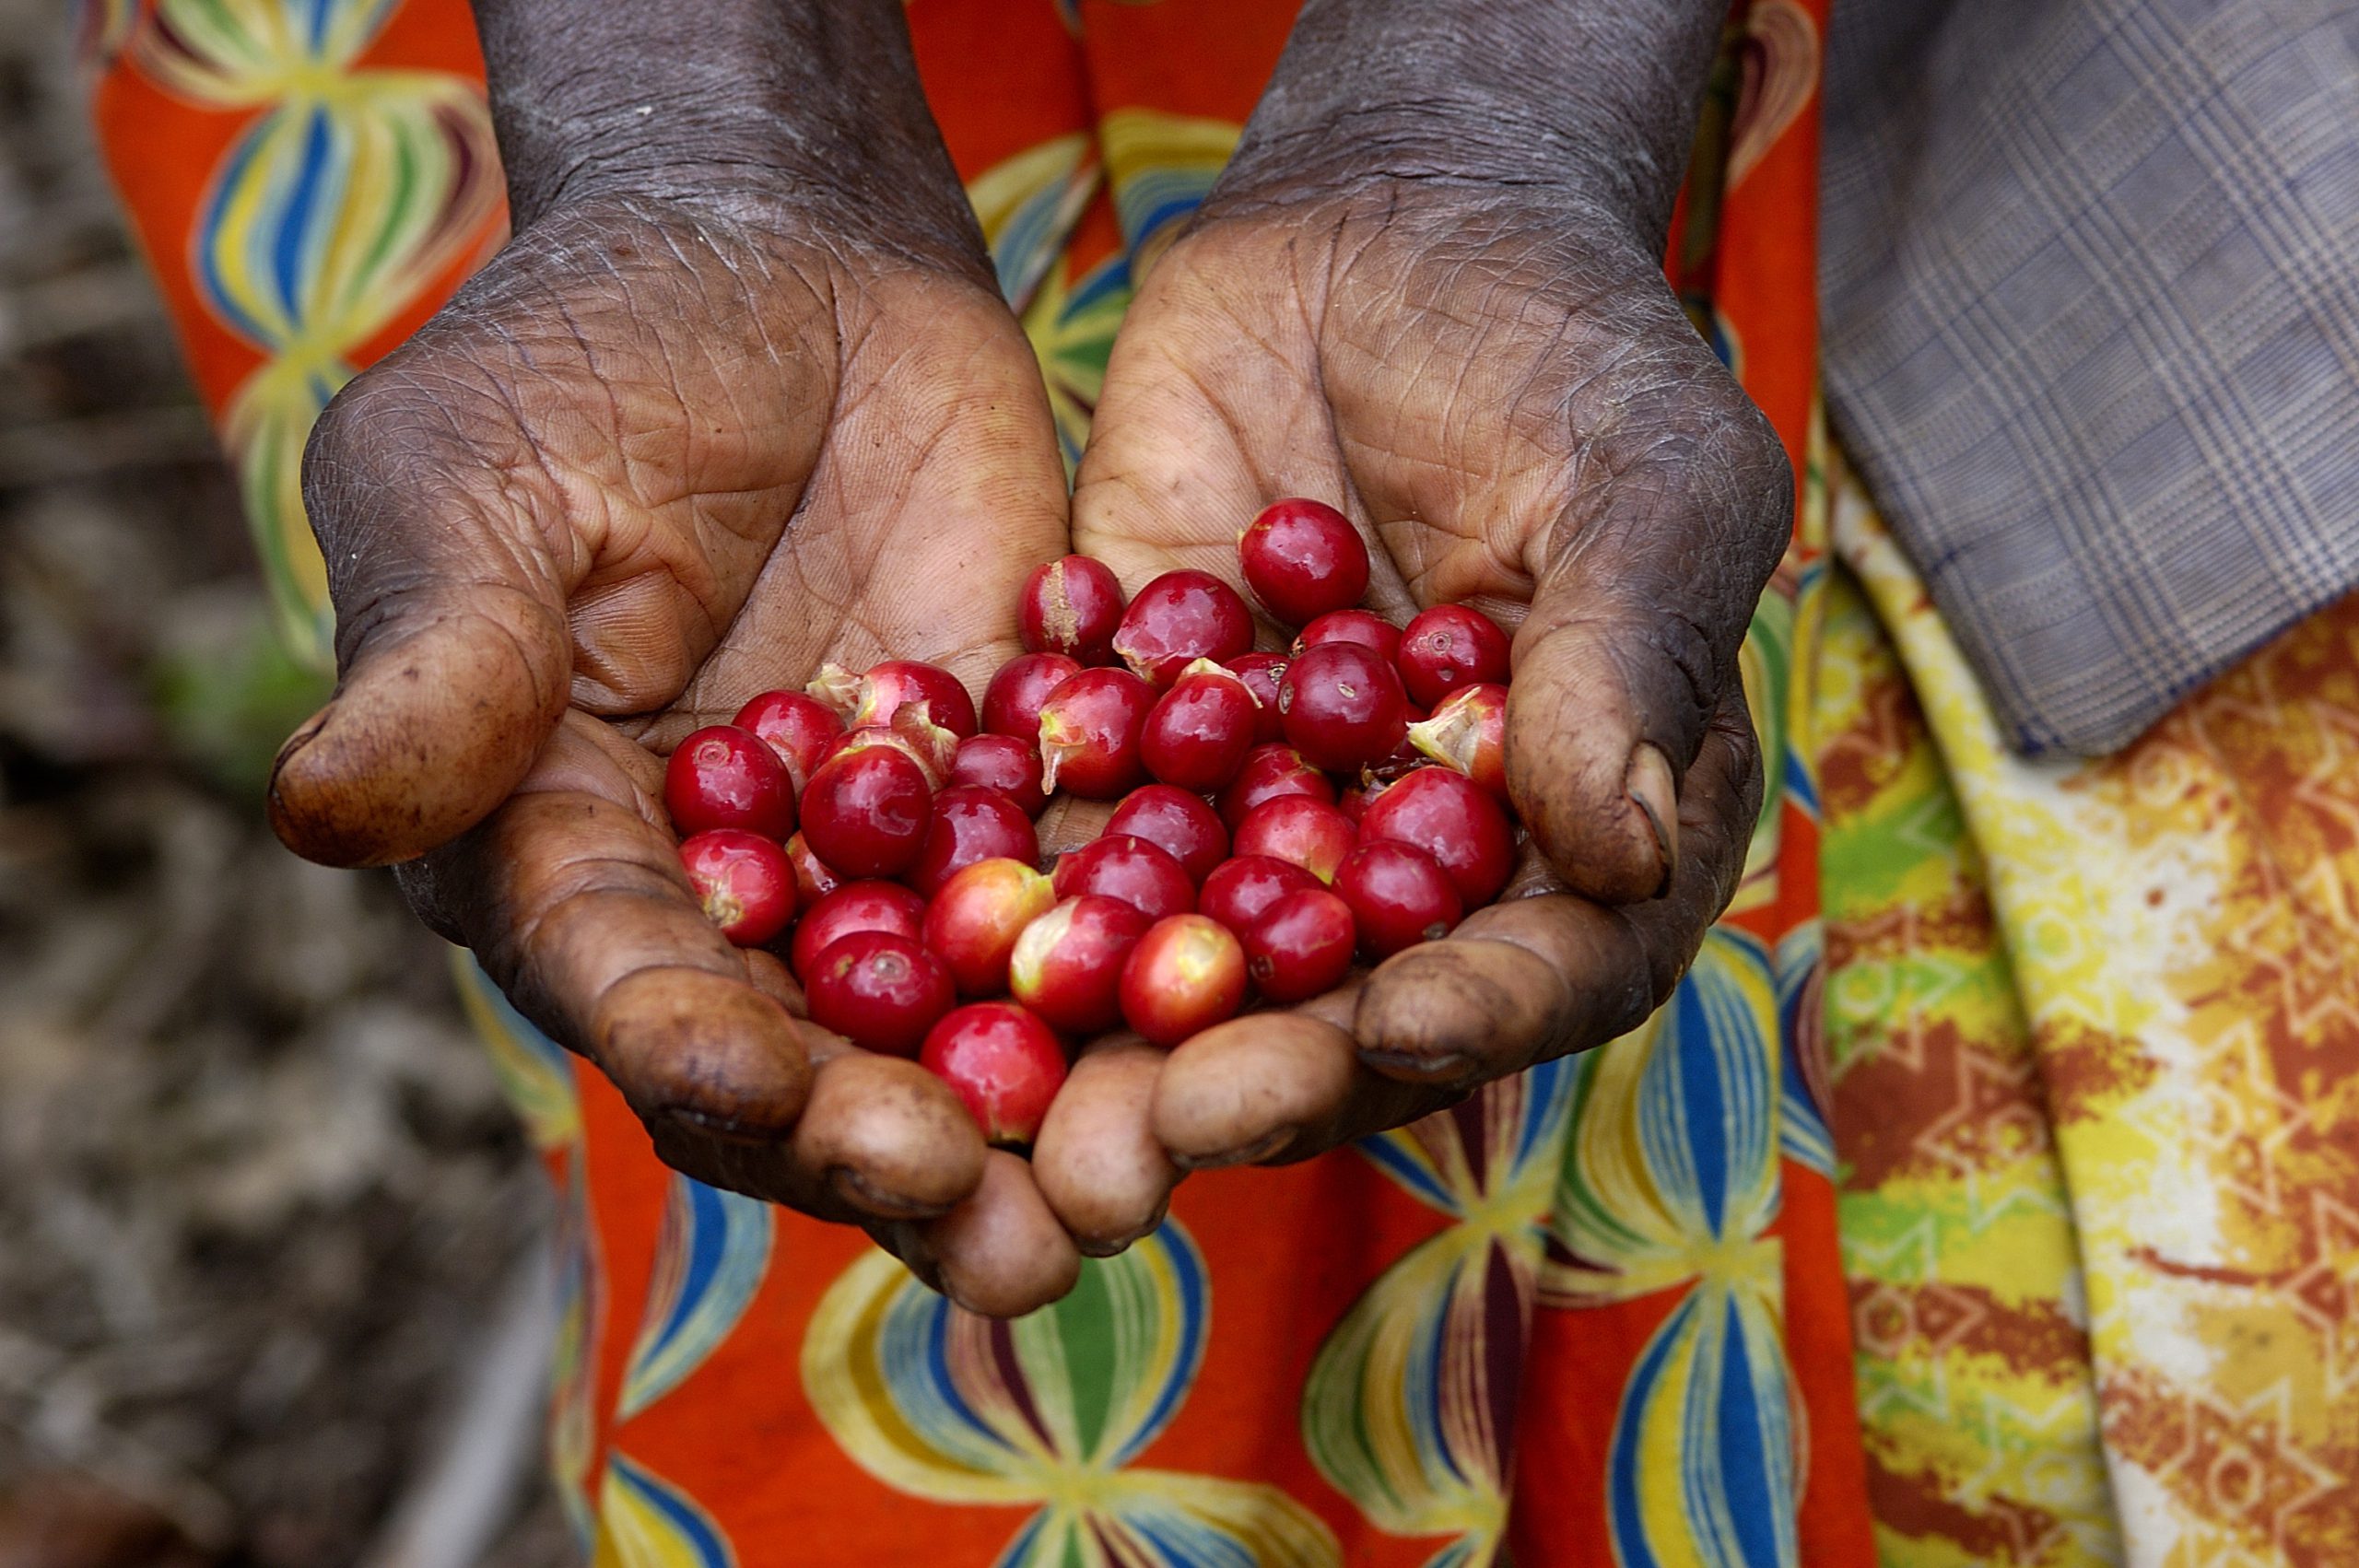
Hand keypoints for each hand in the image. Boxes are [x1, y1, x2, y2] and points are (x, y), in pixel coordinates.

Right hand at [268, 0, 1091, 1312]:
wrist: (783, 266)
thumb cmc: (580, 361)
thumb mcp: (476, 486)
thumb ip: (440, 661)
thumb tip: (316, 813)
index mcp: (563, 857)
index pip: (617, 978)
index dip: (681, 1043)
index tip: (753, 1085)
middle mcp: (730, 903)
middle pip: (802, 1060)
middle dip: (887, 1151)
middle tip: (995, 1235)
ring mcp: (885, 867)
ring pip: (958, 1022)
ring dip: (1038, 1121)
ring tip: (1121, 1203)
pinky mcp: (1022, 805)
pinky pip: (1094, 896)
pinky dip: (1158, 965)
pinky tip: (1238, 1030)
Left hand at [1036, 63, 1784, 1245]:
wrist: (1384, 230)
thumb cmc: (1566, 351)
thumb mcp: (1639, 483)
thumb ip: (1626, 662)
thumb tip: (1625, 854)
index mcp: (1581, 834)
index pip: (1547, 965)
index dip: (1476, 1015)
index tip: (1392, 1034)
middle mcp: (1415, 864)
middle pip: (1347, 1010)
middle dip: (1255, 1080)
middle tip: (1157, 1139)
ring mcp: (1267, 817)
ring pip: (1192, 957)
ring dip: (1107, 1041)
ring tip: (1019, 1110)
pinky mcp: (1137, 747)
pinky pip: (1069, 828)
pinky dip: (1003, 883)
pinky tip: (915, 936)